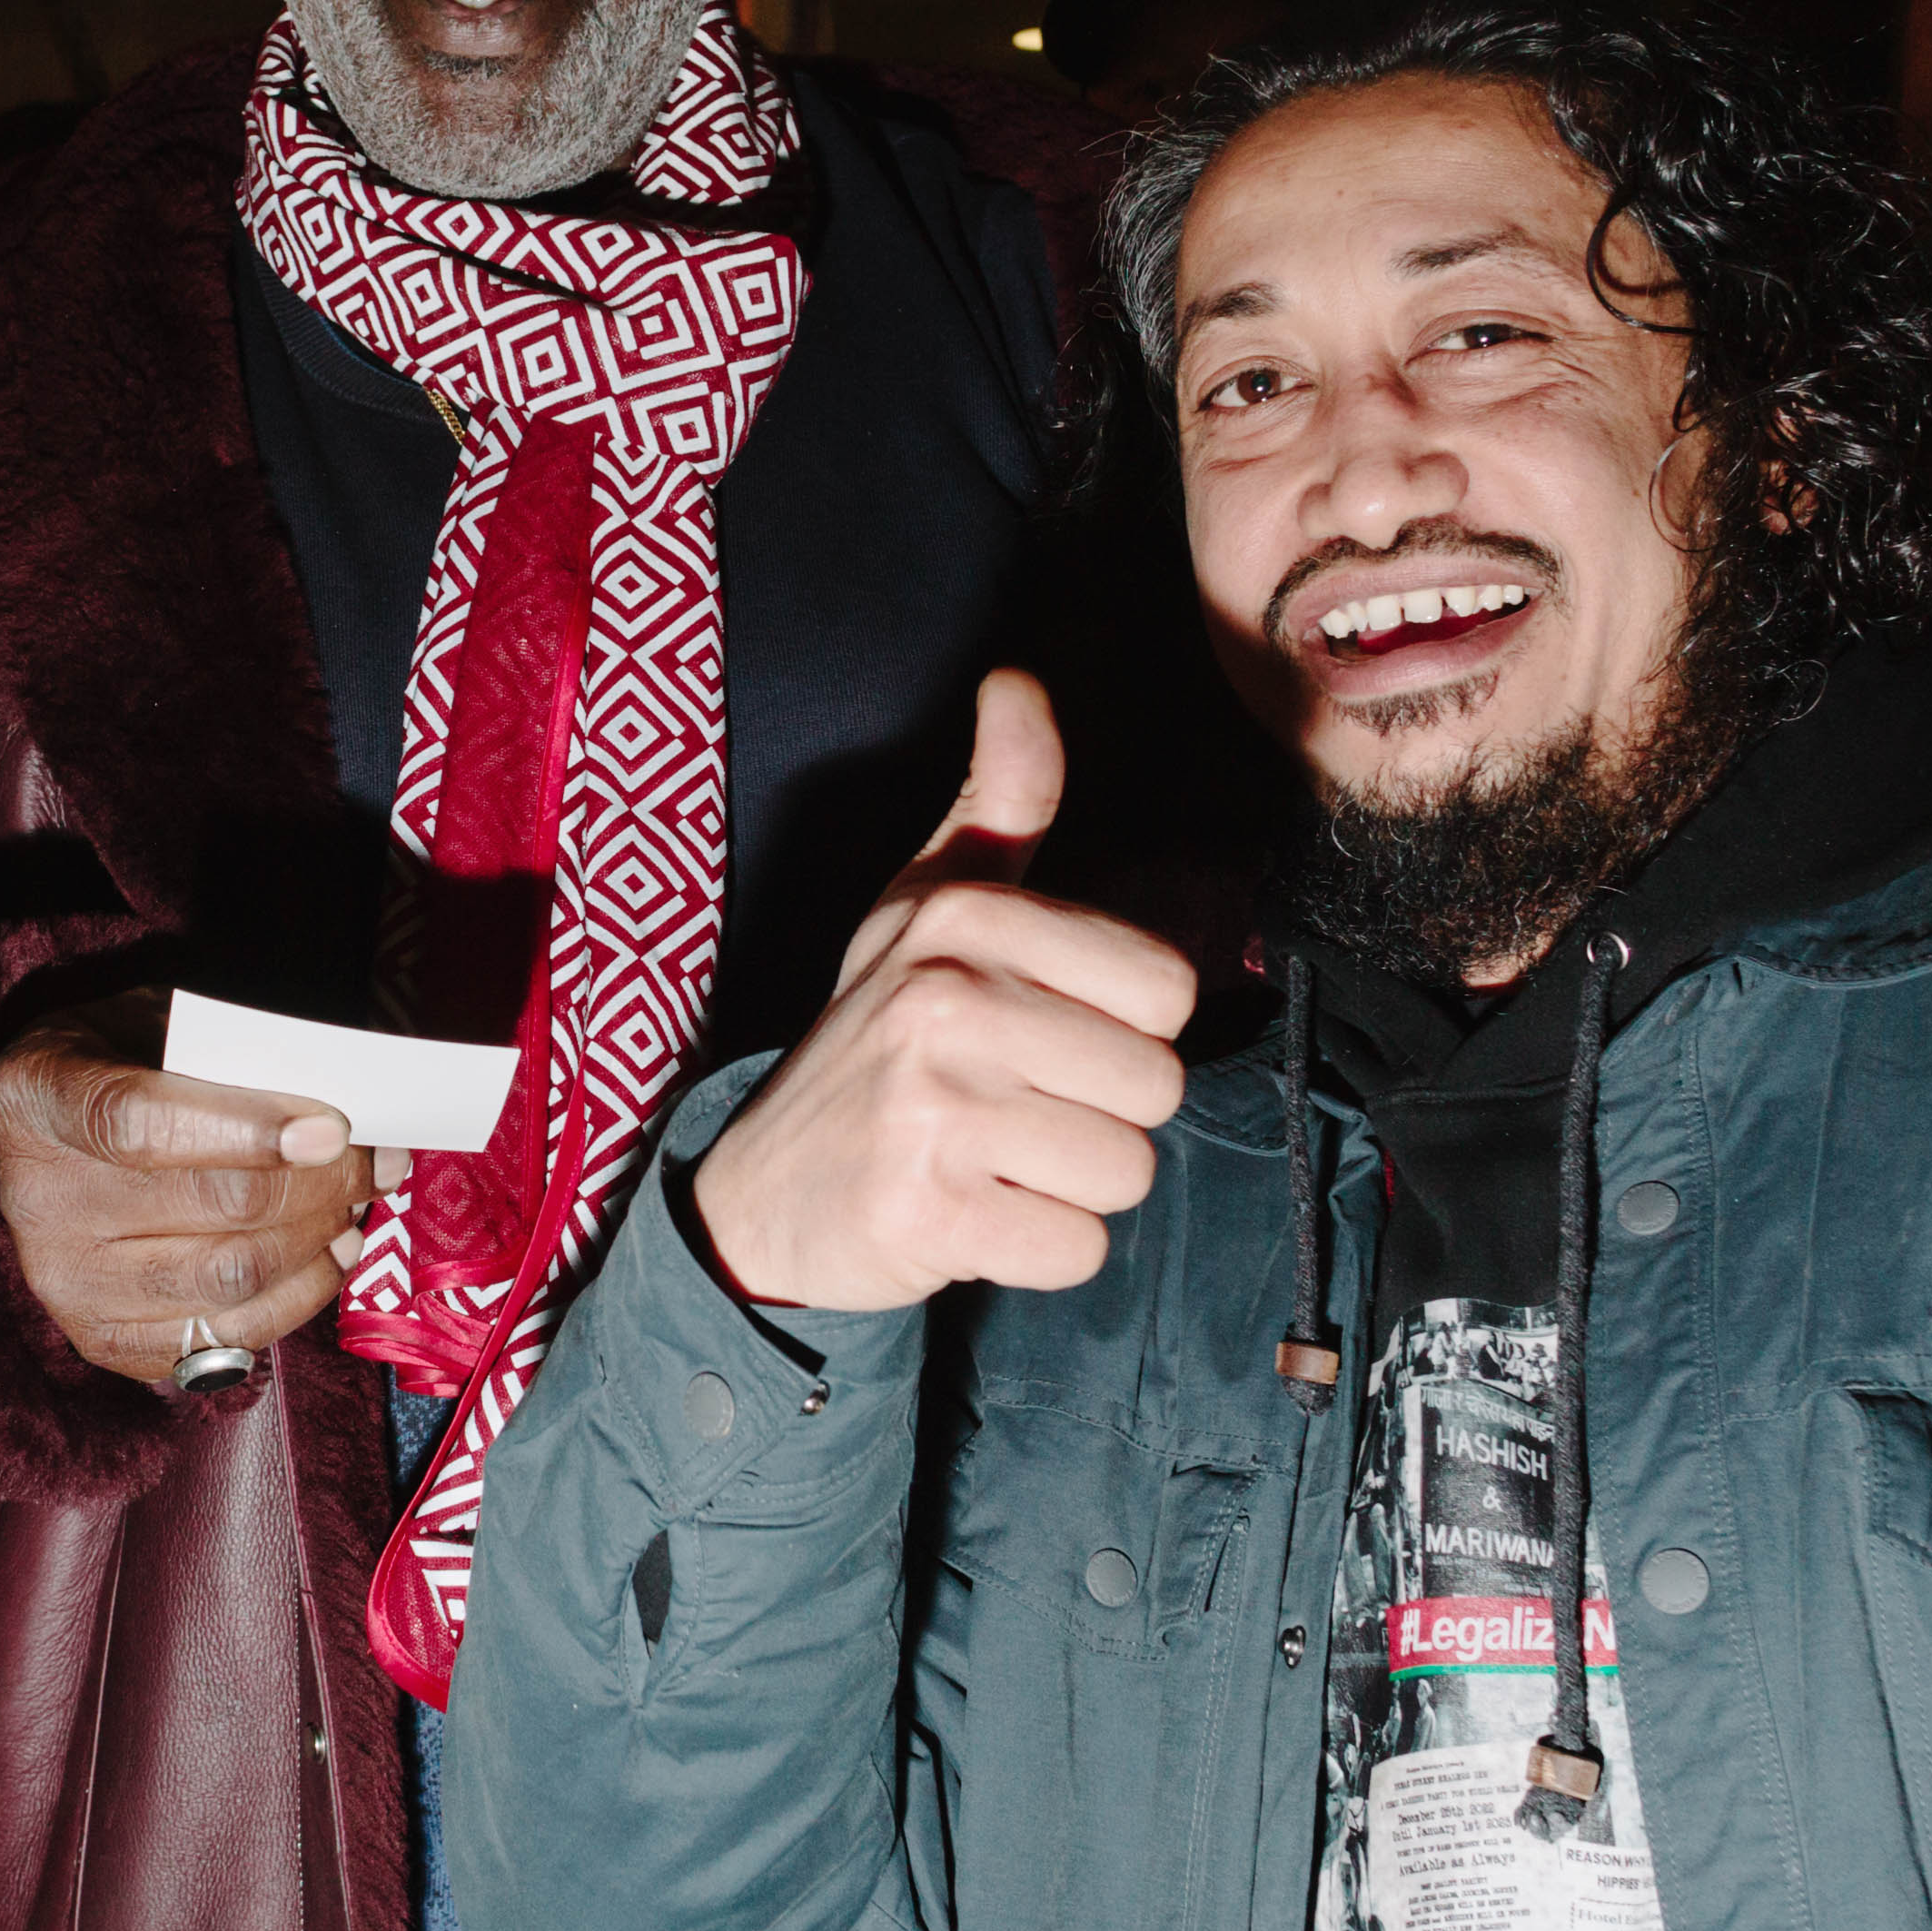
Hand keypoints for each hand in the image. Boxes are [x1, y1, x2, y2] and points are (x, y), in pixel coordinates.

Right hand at [0, 990, 383, 1388]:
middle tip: (374, 1158)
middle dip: (320, 1184)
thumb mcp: (153, 1024)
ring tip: (355, 1202)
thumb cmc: (120, 1065)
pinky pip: (231, 1335)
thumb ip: (227, 1055)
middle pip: (211, 1206)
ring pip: (232, 1277)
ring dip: (319, 1239)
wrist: (50, 1145)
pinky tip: (328, 1252)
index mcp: (36, 1097)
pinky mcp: (105, 1340)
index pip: (138, 1123)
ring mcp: (66, 1284)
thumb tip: (340, 1112)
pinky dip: (300, 1295)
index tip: (331, 1130)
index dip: (244, 1129)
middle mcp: (37, 1200)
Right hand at [687, 673, 1195, 1312]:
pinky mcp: (924, 1212)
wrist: (765, 1190)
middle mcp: (944, 1002)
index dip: (1120, 1028)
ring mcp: (930, 1110)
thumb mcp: (929, 908)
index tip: (1041, 1036)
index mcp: (965, 922)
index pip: (1166, 989)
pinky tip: (973, 1216)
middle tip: (1013, 1112)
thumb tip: (1017, 680)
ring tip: (993, 1162)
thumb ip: (999, 800)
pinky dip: (1037, 1250)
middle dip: (1099, 1116)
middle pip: (1156, 1088)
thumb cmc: (878, 1038)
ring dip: (1071, 1188)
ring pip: (1124, 1172)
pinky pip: (1075, 1249)